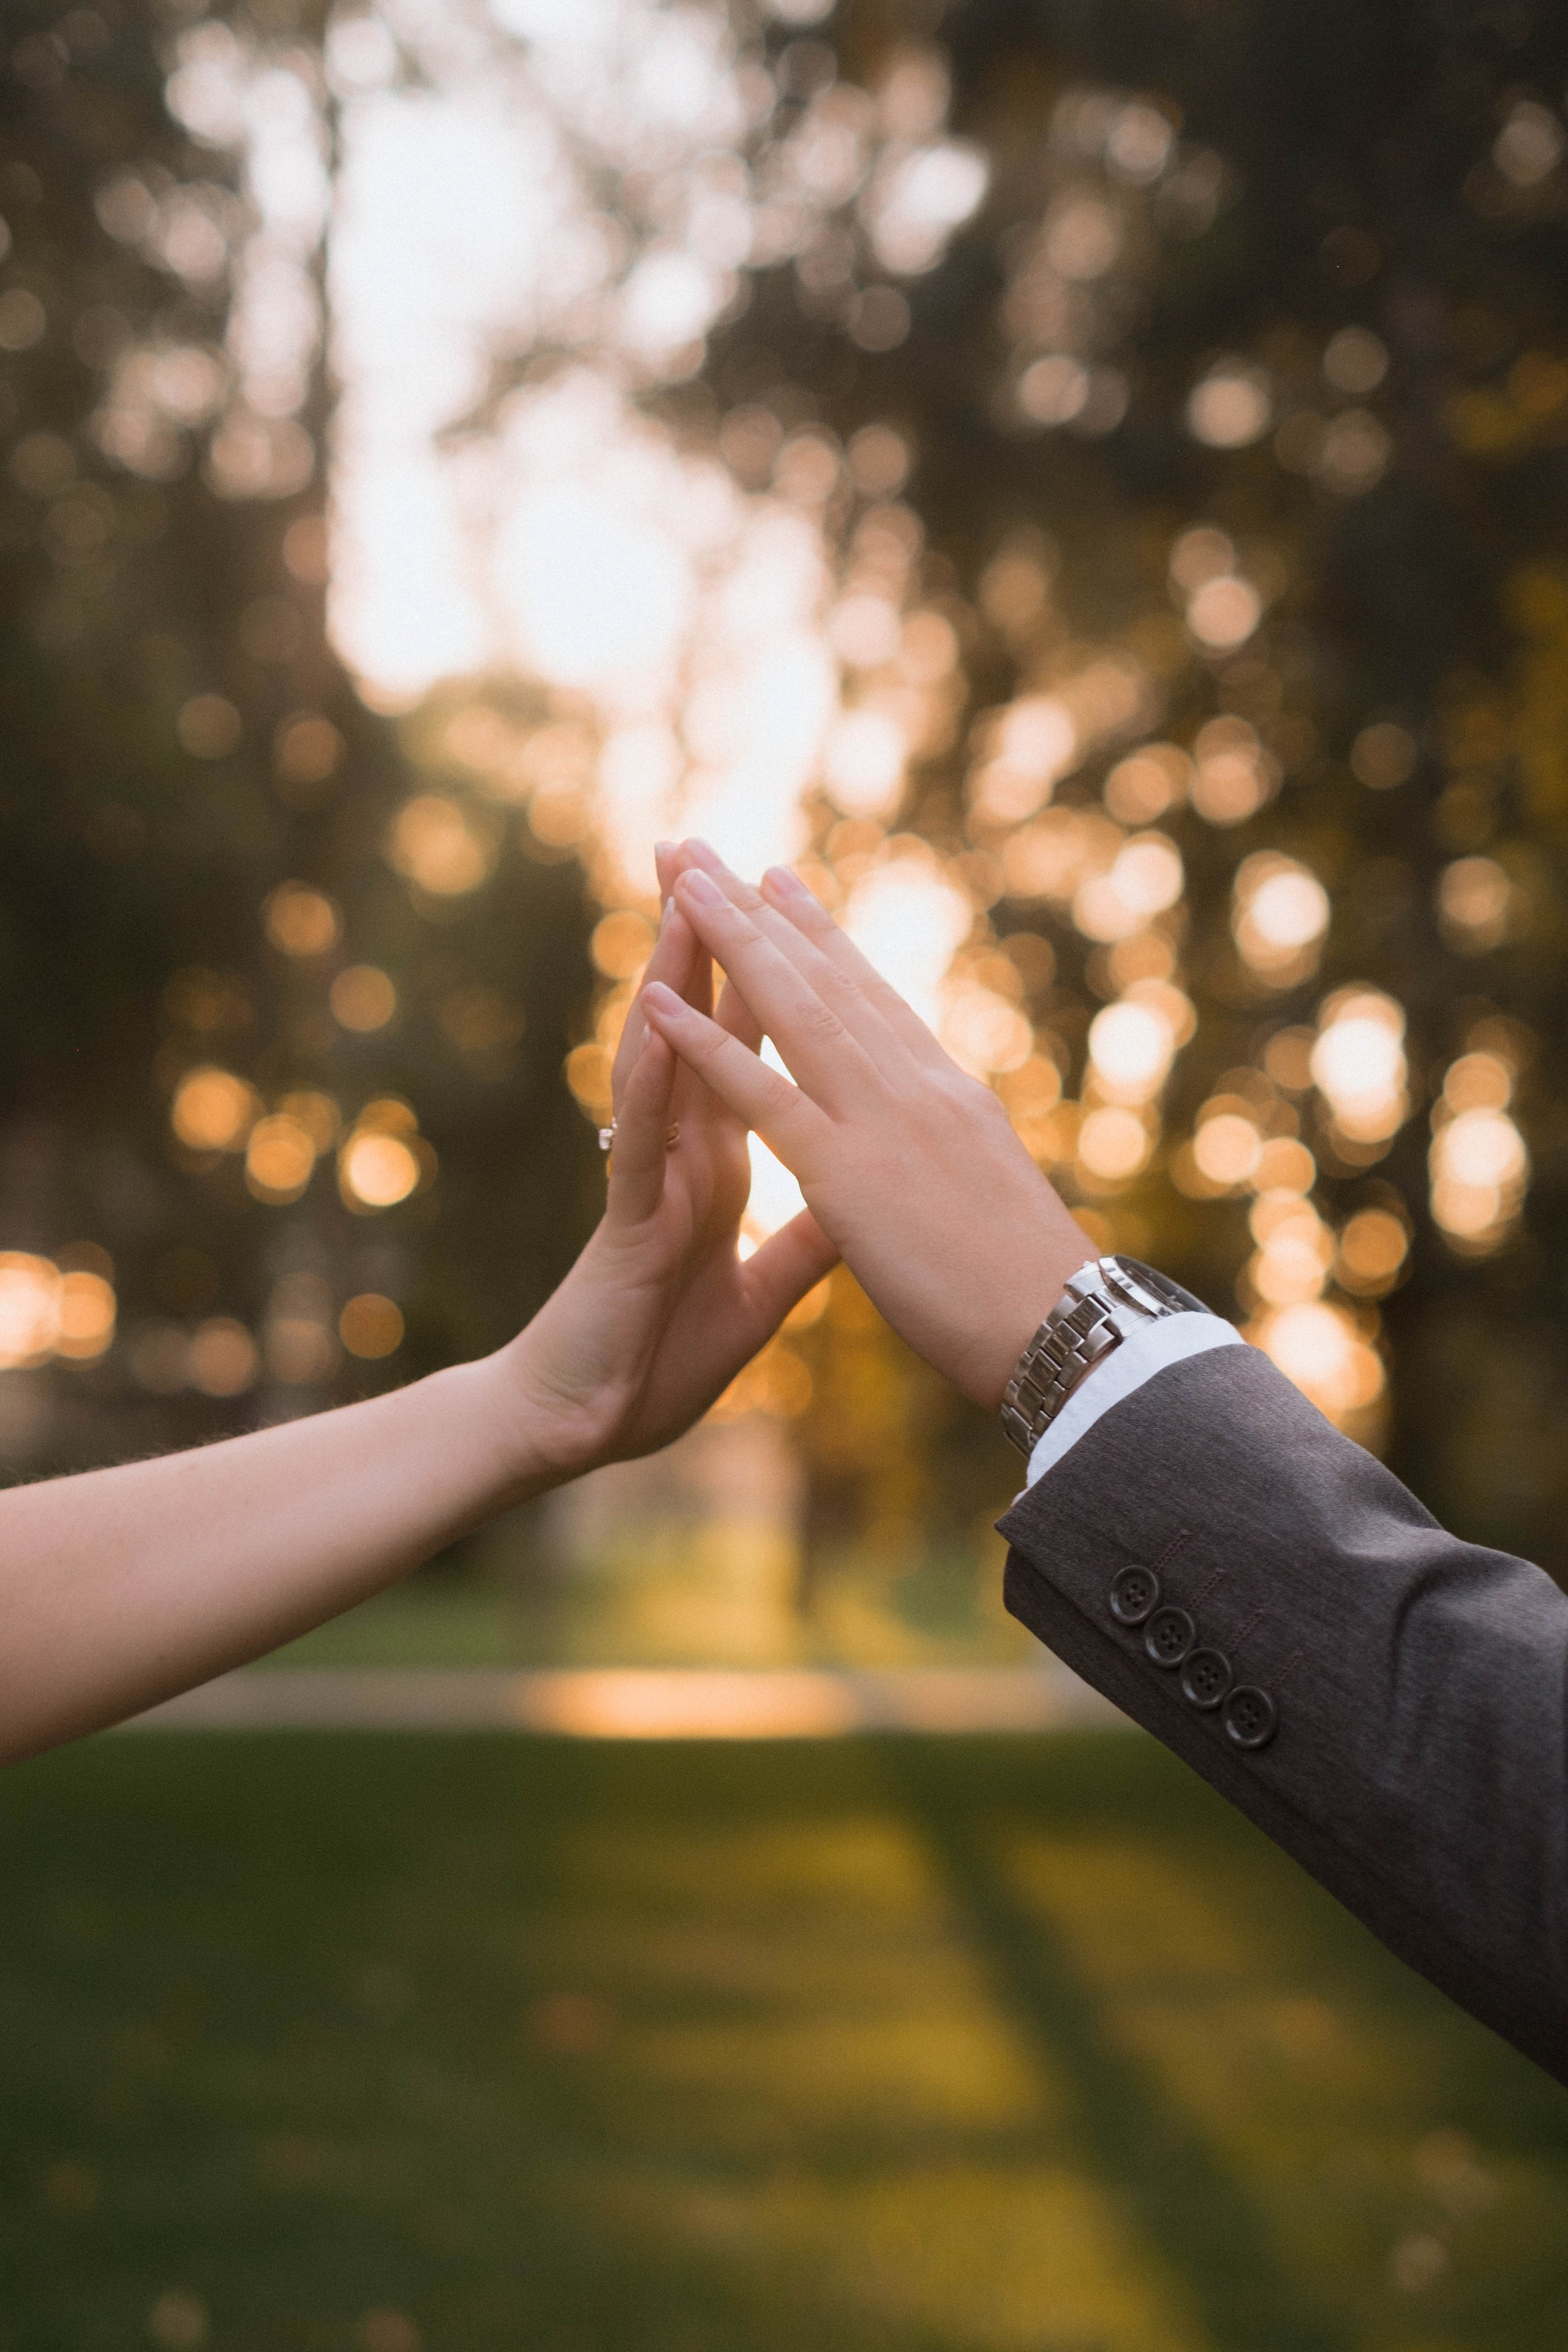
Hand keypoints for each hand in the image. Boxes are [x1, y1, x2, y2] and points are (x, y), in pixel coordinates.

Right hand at [500, 849, 836, 1473]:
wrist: (587, 1426)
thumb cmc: (656, 1358)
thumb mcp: (760, 1296)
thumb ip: (803, 1242)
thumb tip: (854, 1198)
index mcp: (723, 1162)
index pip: (753, 1050)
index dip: (775, 978)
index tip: (795, 902)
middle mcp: (685, 1151)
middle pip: (704, 1025)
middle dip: (713, 938)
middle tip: (710, 847)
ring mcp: (651, 1176)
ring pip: (664, 1058)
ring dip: (674, 977)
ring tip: (685, 895)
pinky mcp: (628, 1221)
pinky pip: (641, 1140)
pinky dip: (651, 1080)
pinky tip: (658, 1021)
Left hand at [638, 844, 1090, 1409]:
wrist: (1061, 1328)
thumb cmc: (1032, 1287)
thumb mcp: (984, 1196)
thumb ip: (946, 1155)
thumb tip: (939, 1141)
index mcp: (945, 1094)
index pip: (871, 999)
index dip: (820, 939)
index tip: (777, 885)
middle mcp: (914, 1085)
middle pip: (825, 980)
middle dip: (759, 911)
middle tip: (703, 850)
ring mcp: (881, 1121)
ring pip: (793, 1009)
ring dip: (730, 941)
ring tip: (679, 879)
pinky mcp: (847, 1171)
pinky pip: (764, 1095)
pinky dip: (706, 1045)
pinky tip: (658, 1003)